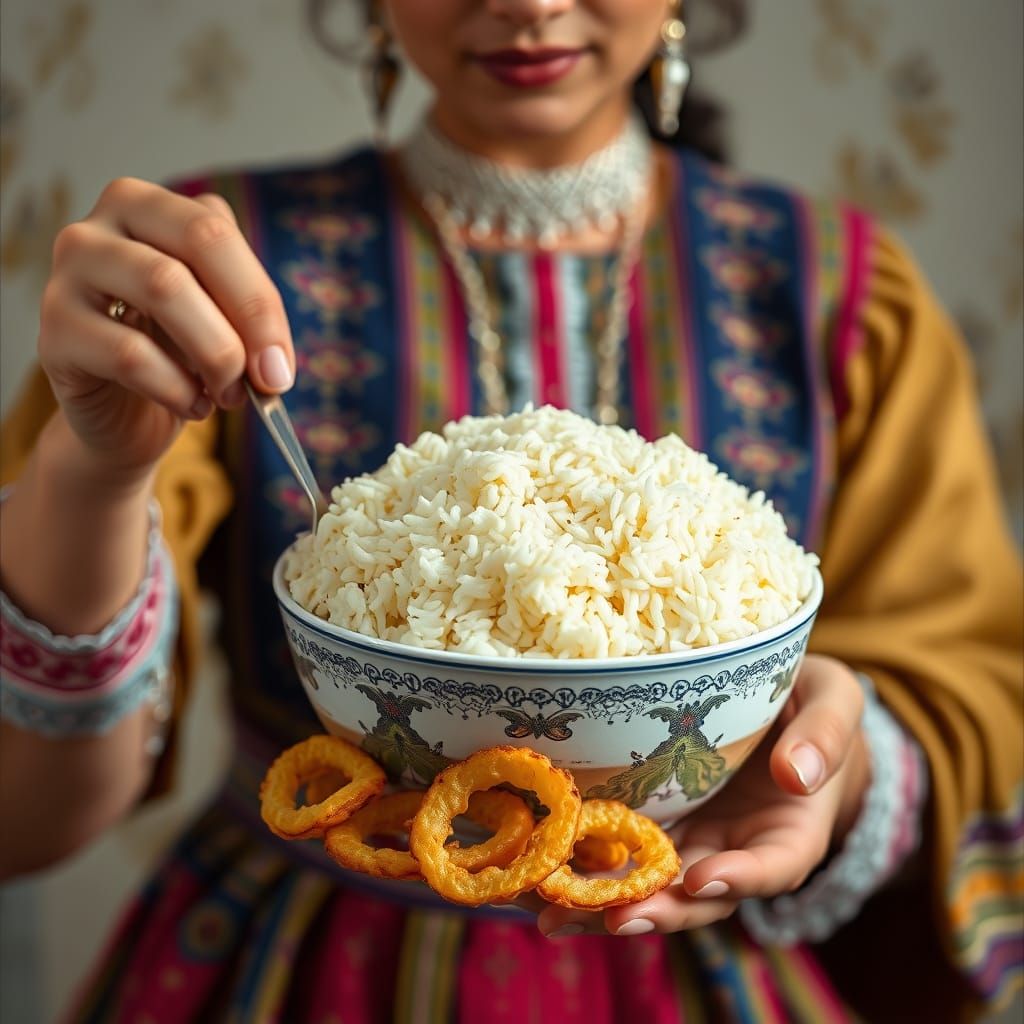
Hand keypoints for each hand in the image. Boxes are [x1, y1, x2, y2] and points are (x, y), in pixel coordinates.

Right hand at [38, 178, 294, 478]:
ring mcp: (69, 274)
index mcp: (149, 208)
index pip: (217, 230)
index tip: (282, 363)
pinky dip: (177, 389)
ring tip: (228, 394)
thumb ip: (248, 320)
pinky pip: (129, 354)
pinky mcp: (54, 333)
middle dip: (248, 318)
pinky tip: (192, 405)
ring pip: (164, 285)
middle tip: (268, 379)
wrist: (121, 416)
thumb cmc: (175, 357)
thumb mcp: (221, 322)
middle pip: (198, 241)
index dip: (260, 300)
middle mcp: (100, 227)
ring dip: (215, 353)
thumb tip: (273, 363)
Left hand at [536, 655, 870, 937]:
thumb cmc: (811, 702)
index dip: (741, 879)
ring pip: (654, 884)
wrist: (779, 703)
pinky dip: (586, 865)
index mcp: (792, 830)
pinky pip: (623, 848)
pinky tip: (540, 874)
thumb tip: (797, 776)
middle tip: (614, 918)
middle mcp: (738, 848)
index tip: (704, 877)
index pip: (774, 867)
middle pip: (701, 895)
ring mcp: (693, 838)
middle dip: (659, 910)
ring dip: (607, 903)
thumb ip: (825, 736)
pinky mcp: (655, 819)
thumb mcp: (835, 702)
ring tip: (555, 912)